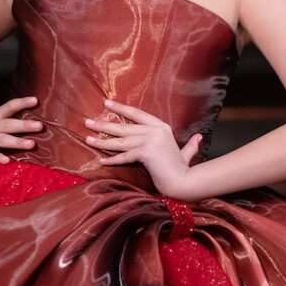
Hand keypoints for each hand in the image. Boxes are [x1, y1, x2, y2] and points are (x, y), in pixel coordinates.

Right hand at [0, 95, 42, 162]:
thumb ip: (6, 123)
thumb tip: (32, 124)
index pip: (8, 107)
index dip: (21, 103)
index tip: (35, 100)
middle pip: (8, 124)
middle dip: (24, 125)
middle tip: (40, 125)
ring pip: (1, 139)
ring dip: (17, 141)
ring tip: (31, 144)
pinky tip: (7, 161)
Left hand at [83, 97, 202, 196]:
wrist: (185, 182)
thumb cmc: (182, 170)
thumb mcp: (185, 153)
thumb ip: (190, 145)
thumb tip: (198, 138)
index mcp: (161, 127)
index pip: (137, 114)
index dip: (120, 108)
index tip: (105, 103)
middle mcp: (155, 130)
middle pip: (124, 126)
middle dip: (104, 124)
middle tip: (87, 122)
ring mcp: (151, 141)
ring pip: (121, 140)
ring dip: (102, 141)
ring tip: (87, 139)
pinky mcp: (147, 153)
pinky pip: (125, 156)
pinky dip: (113, 159)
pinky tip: (101, 161)